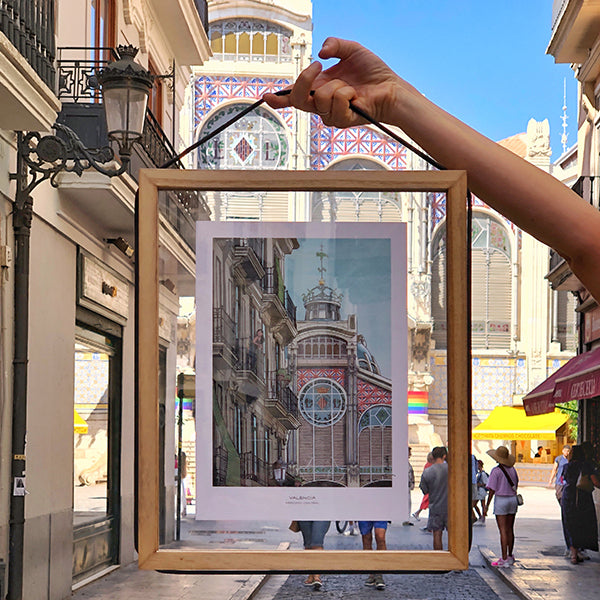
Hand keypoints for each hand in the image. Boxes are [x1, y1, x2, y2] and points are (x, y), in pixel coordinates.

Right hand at [263, 37, 406, 127]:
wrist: (391, 88)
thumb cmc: (373, 73)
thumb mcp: (351, 50)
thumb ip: (334, 45)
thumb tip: (319, 53)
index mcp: (319, 88)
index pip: (294, 96)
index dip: (279, 99)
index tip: (266, 97)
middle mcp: (322, 104)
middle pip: (298, 100)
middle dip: (304, 79)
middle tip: (319, 66)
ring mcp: (331, 114)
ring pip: (319, 99)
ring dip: (336, 86)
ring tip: (351, 87)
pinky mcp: (343, 121)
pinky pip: (335, 104)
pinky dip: (346, 94)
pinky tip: (356, 95)